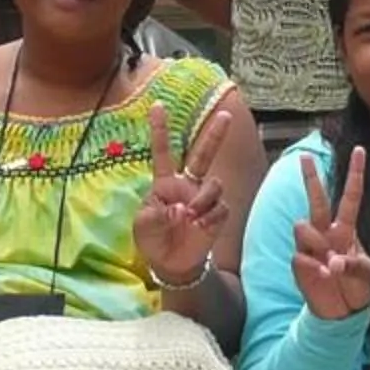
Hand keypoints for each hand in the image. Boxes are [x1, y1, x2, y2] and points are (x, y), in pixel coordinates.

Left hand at [132, 97, 232, 284]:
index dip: (161, 129)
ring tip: (191, 217)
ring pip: (214, 184)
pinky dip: (209, 217)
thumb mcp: (144, 224)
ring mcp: (203, 199)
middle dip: (214, 134)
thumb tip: (182, 209)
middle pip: (203, 154)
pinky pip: (220, 208)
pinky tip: (200, 227)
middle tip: (225, 114)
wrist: (172, 264)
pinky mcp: (216, 214)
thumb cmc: (154, 239)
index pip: (163, 151)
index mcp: (165, 183)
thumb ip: (158, 213)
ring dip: (203, 199)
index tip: (158, 105)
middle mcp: (187, 186)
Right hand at [290, 150, 369, 320]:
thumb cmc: (359, 287)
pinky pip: (301, 256)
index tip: (359, 150)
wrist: (344, 311)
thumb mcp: (367, 274)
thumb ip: (353, 265)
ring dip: (317, 243)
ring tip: (331, 266)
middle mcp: (326, 233)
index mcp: (347, 229)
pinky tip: (325, 277)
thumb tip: (332, 263)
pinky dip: (315, 268)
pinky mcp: (299, 263)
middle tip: (305, 156)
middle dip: (310, 178)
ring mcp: (311, 247)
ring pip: (303, 226)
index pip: (351, 196)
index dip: (355, 174)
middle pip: (316, 200)